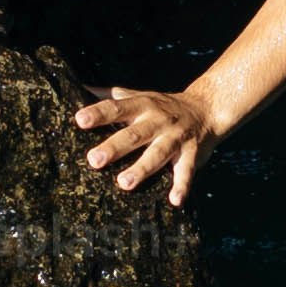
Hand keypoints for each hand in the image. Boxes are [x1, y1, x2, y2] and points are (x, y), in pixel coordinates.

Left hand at [70, 86, 234, 206]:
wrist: (207, 109)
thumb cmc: (162, 106)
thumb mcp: (139, 96)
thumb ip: (110, 95)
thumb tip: (78, 86)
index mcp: (142, 105)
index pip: (117, 108)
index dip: (98, 113)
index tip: (80, 120)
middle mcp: (158, 121)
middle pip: (134, 134)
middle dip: (114, 147)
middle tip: (94, 160)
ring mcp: (175, 138)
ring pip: (158, 154)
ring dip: (142, 169)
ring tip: (124, 183)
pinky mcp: (192, 154)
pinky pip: (186, 171)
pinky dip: (182, 186)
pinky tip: (175, 200)